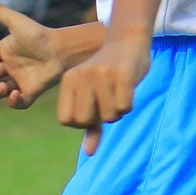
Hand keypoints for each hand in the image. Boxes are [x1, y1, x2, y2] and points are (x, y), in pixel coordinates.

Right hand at [0, 0, 63, 107]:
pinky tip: (15, 95)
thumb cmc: (39, 35)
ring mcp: (19, 80)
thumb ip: (0, 11)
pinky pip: (17, 103)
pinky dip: (12, 102)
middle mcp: (10, 66)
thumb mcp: (17, 22)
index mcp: (4, 51)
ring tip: (2, 87)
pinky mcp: (30, 91)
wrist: (61, 50)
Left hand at [56, 34, 149, 154]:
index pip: (66, 120)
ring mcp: (101, 74)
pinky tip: (129, 88)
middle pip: (84, 120)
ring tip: (118, 92)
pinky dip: (129, 104)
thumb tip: (89, 153)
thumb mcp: (95, 97)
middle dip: (100, 118)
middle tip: (107, 102)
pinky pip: (124, 107)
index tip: (93, 107)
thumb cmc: (109, 74)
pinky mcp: (121, 74)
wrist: (128, 41)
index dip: (82, 121)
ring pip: (108, 116)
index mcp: (68, 80)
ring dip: (118, 111)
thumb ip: (90, 126)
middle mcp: (81, 76)